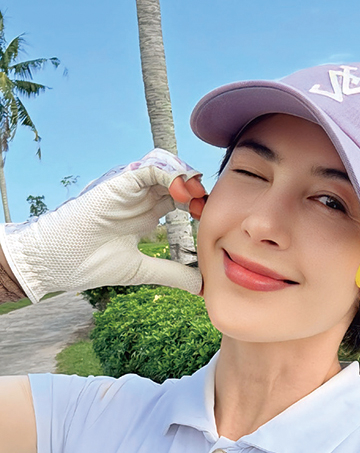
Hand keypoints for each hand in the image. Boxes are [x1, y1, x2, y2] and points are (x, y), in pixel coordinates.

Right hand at [0, 149, 205, 302]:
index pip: (179, 197)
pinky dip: (171, 172)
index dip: (198, 204)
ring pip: (167, 166)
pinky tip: (182, 191)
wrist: (57, 262)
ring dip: (187, 176)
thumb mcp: (141, 270)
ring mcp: (130, 188)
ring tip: (198, 196)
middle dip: (198, 189)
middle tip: (209, 207)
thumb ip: (172, 274)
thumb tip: (201, 286)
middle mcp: (139, 197)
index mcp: (144, 213)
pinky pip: (151, 166)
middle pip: (178, 178)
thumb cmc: (90, 264)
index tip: (210, 220)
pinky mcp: (119, 182)